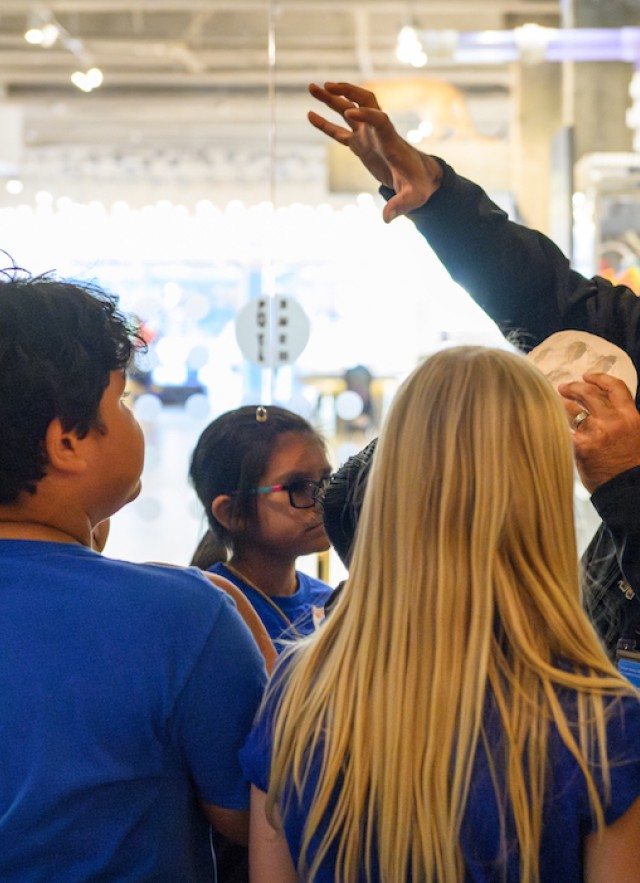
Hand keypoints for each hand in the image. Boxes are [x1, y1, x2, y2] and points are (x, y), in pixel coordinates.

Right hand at [308, 81, 442, 221]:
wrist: (420, 179)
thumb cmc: (419, 186)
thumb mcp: (412, 197)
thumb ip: (400, 205)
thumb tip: (386, 219)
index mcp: (391, 140)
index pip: (380, 119)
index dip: (366, 114)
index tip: (349, 112)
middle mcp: (378, 132)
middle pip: (363, 102)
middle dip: (346, 92)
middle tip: (326, 85)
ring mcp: (368, 136)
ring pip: (348, 111)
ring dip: (331, 99)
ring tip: (311, 87)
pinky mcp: (360, 145)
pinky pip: (340, 131)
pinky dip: (326, 123)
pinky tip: (310, 114)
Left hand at [558, 373, 639, 492]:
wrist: (629, 490)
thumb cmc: (632, 465)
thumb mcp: (636, 435)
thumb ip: (621, 419)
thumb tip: (602, 406)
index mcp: (630, 416)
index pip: (614, 387)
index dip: (599, 378)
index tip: (587, 375)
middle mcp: (612, 421)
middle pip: (588, 394)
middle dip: (573, 387)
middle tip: (564, 388)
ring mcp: (594, 434)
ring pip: (571, 411)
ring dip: (562, 406)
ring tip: (556, 405)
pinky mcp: (579, 447)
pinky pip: (563, 431)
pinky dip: (556, 427)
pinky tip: (550, 426)